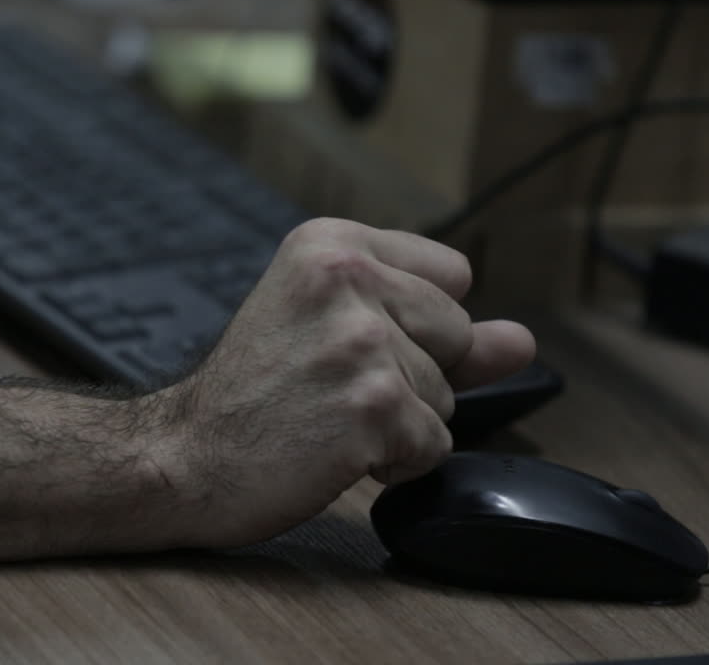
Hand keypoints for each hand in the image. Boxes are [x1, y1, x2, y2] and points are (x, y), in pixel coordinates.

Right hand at [157, 218, 535, 548]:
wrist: (184, 455)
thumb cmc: (252, 394)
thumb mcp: (331, 329)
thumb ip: (434, 327)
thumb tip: (524, 341)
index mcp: (333, 244)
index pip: (453, 275)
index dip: (417, 325)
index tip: (352, 342)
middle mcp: (349, 279)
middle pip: (459, 334)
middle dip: (415, 375)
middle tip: (330, 386)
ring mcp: (362, 341)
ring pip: (448, 396)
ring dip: (400, 423)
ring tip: (326, 418)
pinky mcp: (375, 405)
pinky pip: (435, 445)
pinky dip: (394, 463)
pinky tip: (335, 452)